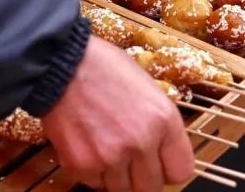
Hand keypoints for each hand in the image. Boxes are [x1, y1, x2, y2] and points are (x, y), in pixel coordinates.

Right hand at [42, 35, 193, 190]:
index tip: (161, 164)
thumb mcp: (149, 90)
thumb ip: (161, 126)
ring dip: (117, 175)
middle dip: (143, 176)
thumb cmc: (106, 69)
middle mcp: (141, 142)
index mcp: (163, 120)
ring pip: (122, 189)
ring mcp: (111, 156)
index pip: (181, 171)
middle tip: (132, 159)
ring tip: (108, 147)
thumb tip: (164, 153)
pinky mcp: (82, 164)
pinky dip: (93, 171)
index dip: (170, 168)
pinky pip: (94, 183)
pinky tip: (90, 145)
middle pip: (151, 187)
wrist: (63, 65)